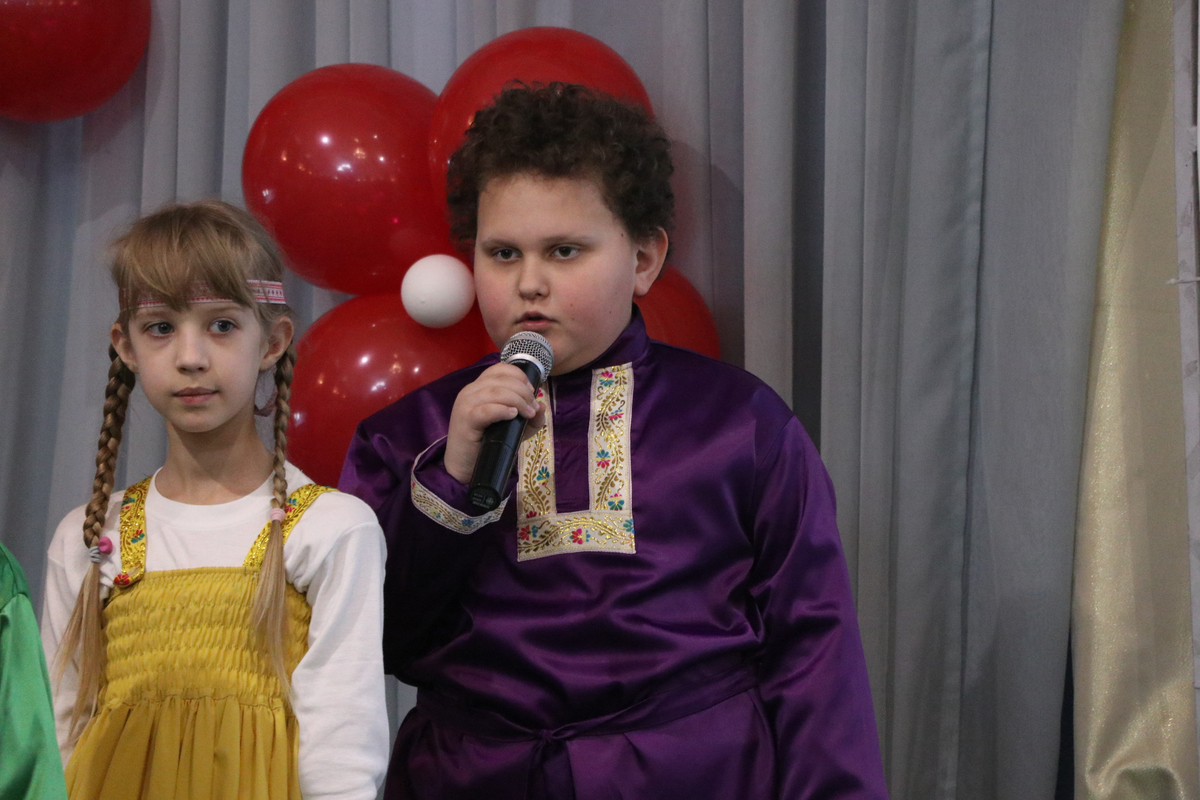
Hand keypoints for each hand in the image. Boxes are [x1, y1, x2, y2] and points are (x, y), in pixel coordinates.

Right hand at [444, 363, 546, 484]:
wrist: (464, 465)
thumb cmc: (488, 444)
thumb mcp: (515, 429)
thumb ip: (531, 418)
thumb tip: (542, 406)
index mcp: (479, 387)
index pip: (500, 369)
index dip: (520, 376)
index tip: (532, 392)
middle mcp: (471, 390)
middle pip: (502, 379)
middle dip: (523, 392)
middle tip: (532, 409)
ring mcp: (466, 403)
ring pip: (496, 392)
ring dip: (518, 401)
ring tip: (528, 414)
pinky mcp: (465, 419)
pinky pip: (486, 409)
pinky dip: (502, 410)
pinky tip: (513, 415)